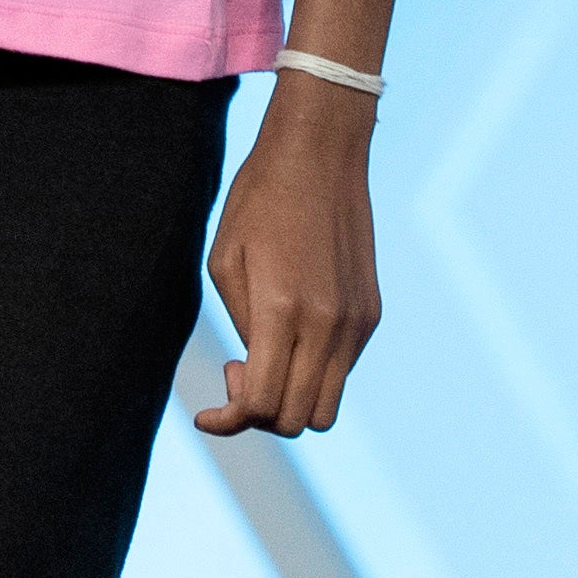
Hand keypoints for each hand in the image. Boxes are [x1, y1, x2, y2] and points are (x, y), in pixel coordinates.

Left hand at [197, 76, 382, 433]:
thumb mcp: (225, 261)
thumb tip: (256, 373)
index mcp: (283, 311)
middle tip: (236, 373)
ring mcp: (357, 323)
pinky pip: (343, 371)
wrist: (319, 156)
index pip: (264, 403)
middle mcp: (329, 326)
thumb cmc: (258, 201)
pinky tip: (290, 337)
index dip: (229, 421)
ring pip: (328, 406)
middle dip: (260, 416)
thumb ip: (243, 327)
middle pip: (300, 419)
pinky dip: (313, 373)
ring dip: (291, 401)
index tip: (206, 416)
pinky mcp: (371, 314)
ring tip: (263, 360)